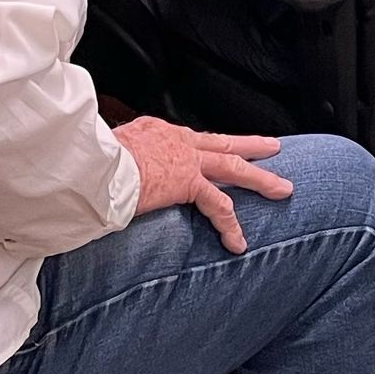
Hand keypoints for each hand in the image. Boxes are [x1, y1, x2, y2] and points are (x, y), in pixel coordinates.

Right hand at [113, 116, 291, 253]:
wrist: (96, 164)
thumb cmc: (92, 159)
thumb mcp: (104, 152)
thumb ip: (114, 162)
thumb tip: (101, 174)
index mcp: (154, 132)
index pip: (188, 139)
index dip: (205, 146)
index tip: (215, 149)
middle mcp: (175, 139)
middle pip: (220, 142)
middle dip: (249, 145)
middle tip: (271, 147)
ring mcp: (186, 159)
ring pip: (232, 166)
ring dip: (259, 179)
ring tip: (281, 189)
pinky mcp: (189, 182)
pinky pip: (218, 205)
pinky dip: (230, 224)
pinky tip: (238, 242)